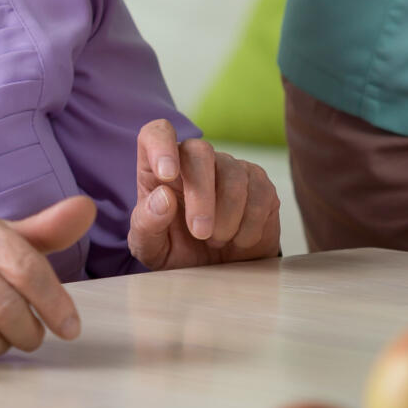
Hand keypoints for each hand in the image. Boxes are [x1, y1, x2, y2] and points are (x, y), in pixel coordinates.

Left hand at [129, 119, 280, 267]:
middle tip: (200, 233)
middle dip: (201, 195)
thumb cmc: (179, 253)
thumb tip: (163, 197)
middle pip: (200, 151)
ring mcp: (230, 168)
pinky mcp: (259, 183)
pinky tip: (238, 240)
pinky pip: (259, 195)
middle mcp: (195, 161)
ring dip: (226, 218)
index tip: (166, 174)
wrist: (219, 274)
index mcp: (159, 170)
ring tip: (216, 241)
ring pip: (233, 176)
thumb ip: (148, 224)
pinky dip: (248, 227)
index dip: (160, 145)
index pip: (156, 133)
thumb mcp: (152, 249)